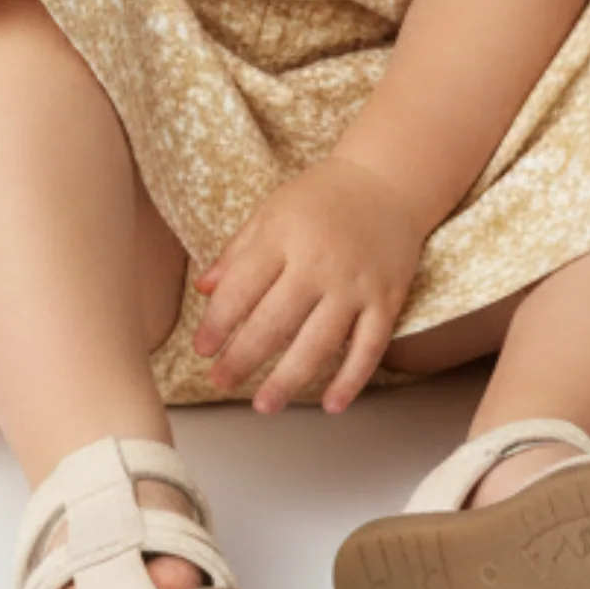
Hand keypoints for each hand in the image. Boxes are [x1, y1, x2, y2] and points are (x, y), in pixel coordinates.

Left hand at [189, 155, 429, 415]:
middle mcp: (319, 263)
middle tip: (220, 382)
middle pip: (275, 322)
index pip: (242, 288)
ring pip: (319, 344)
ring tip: (264, 406)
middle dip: (243, 358)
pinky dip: (351, 380)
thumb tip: (203, 289)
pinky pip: (369, 349)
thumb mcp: (271, 210)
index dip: (218, 323)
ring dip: (289, 380)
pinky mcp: (387, 301)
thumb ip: (237, 252)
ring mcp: (356, 285)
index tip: (201, 348)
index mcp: (284, 236)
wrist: (388, 182)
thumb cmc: (322, 197)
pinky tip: (331, 405)